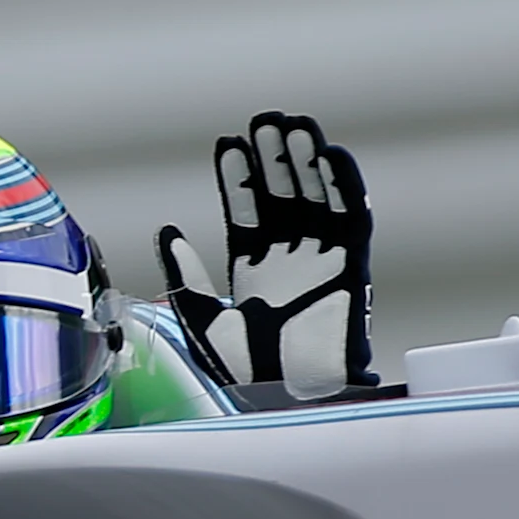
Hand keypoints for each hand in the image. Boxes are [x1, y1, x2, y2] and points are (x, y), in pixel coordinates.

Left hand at [155, 112, 375, 398]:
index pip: (247, 209)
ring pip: (315, 197)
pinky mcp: (350, 266)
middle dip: (273, 158)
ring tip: (293, 126)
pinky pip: (351, 218)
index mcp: (253, 268)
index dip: (239, 176)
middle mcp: (288, 258)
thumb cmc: (249, 372)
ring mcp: (320, 259)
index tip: (229, 143)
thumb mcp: (202, 321)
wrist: (290, 397)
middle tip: (263, 121)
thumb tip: (167, 230)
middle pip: (283, 194)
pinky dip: (344, 185)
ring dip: (306, 161)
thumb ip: (186, 276)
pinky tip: (330, 155)